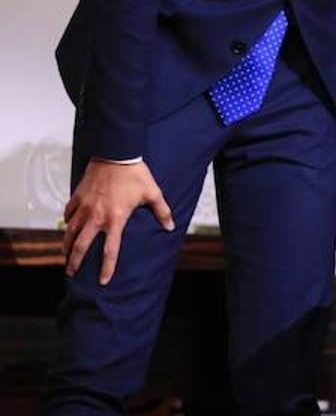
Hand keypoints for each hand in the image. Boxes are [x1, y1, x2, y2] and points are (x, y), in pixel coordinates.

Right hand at [62, 159, 174, 284]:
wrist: (116, 154)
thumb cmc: (135, 174)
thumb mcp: (152, 193)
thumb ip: (162, 212)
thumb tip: (170, 226)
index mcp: (115, 219)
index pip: (110, 250)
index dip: (107, 268)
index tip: (103, 281)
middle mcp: (96, 217)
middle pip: (81, 246)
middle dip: (75, 262)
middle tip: (71, 273)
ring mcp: (84, 207)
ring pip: (70, 232)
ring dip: (66, 245)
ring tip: (65, 254)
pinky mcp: (77, 197)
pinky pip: (68, 214)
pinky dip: (67, 223)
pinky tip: (67, 228)